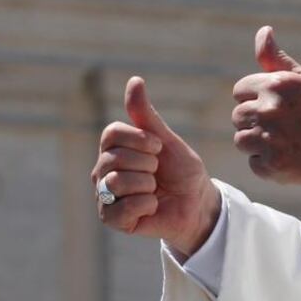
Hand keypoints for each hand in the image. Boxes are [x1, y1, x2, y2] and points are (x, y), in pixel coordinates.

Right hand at [90, 77, 220, 257]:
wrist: (197, 201)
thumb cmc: (181, 170)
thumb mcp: (166, 140)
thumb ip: (146, 115)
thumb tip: (135, 80)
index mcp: (113, 149)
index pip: (112, 133)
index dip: (141, 139)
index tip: (158, 148)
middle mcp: (103, 171)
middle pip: (115, 158)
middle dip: (148, 164)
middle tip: (158, 173)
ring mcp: (105, 195)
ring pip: (117, 182)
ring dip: (148, 185)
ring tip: (155, 189)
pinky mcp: (112, 219)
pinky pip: (122, 209)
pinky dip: (146, 206)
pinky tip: (152, 206)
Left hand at [231, 26, 300, 201]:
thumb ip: (277, 60)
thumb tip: (263, 30)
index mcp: (277, 84)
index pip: (240, 90)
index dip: (257, 98)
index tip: (279, 107)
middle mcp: (270, 109)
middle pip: (238, 116)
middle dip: (255, 121)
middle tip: (285, 127)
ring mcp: (270, 139)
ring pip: (241, 140)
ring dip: (258, 143)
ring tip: (287, 142)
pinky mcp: (273, 166)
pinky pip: (254, 163)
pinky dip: (269, 164)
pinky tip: (292, 158)